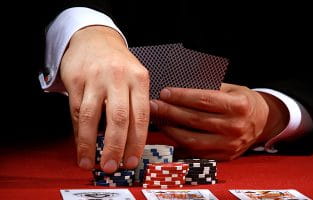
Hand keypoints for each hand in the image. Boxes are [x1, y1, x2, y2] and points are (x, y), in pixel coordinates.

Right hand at [60, 26, 149, 171]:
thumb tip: (133, 142)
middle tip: (112, 166)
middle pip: (119, 118)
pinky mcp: (76, 79)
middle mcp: (118, 77)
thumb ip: (136, 105)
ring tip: (90, 162)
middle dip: (116, 147)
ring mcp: (95, 77)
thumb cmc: (118, 64)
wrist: (95, 38)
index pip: (141, 116)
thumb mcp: (135, 78)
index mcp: (139, 79)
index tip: (131, 161)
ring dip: (91, 144)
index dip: (136, 142)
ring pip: (93, 116)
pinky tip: (82, 144)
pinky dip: (79, 131)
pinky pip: (76, 110)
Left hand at [150, 83, 287, 159]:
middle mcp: (235, 127)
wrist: (263, 122)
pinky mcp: (224, 157)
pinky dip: (180, 145)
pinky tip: (169, 135)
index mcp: (238, 106)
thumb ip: (208, 90)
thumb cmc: (243, 102)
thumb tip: (178, 91)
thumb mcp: (231, 89)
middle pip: (195, 120)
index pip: (203, 100)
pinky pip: (196, 153)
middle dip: (170, 112)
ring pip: (192, 140)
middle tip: (154, 106)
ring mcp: (230, 145)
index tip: (164, 93)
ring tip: (158, 121)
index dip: (181, 97)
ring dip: (171, 130)